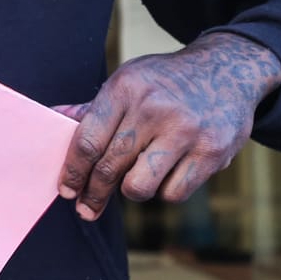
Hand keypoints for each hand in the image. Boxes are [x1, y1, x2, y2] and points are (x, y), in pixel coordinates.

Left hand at [55, 32, 280, 220]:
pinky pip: (173, 193)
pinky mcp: (212, 152)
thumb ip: (92, 108)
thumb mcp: (128, 81)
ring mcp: (185, 131)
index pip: (87, 141)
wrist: (228, 71)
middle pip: (109, 167)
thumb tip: (52, 119)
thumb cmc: (166, 82)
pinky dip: (165, 190)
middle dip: (93, 194)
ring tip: (134, 181)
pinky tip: (167, 173)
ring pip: (139, 186)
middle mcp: (154, 108)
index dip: (72, 172)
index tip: (66, 191)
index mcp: (125, 88)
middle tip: (86, 208)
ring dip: (132, 190)